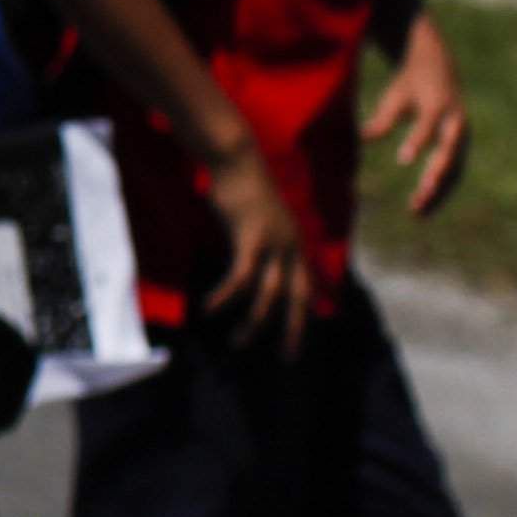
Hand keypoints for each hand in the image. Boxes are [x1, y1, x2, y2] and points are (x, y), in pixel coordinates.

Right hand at [195, 142, 320, 351]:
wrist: (236, 157)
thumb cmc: (240, 185)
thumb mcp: (256, 218)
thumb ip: (260, 240)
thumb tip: (251, 259)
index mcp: (294, 242)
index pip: (306, 286)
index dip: (304, 314)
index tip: (297, 338)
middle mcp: (291, 245)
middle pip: (298, 297)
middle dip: (294, 330)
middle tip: (287, 358)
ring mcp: (274, 242)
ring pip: (269, 295)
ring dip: (254, 322)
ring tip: (238, 343)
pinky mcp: (252, 238)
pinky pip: (241, 277)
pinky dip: (226, 296)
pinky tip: (211, 309)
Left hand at [365, 13, 470, 215]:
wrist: (439, 67)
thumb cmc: (410, 83)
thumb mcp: (395, 94)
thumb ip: (384, 117)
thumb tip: (363, 137)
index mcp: (438, 104)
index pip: (428, 125)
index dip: (417, 142)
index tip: (402, 160)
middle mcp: (455, 121)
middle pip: (448, 151)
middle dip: (436, 174)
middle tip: (420, 195)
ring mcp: (463, 135)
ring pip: (454, 167)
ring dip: (438, 189)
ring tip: (416, 210)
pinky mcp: (463, 145)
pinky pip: (455, 171)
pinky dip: (441, 188)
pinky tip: (422, 206)